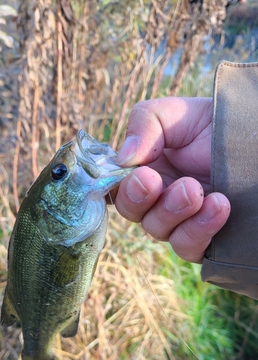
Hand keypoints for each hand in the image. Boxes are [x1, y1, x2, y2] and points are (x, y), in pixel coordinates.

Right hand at [114, 97, 230, 262]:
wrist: (255, 136)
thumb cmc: (214, 125)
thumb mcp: (175, 112)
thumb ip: (144, 123)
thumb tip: (123, 158)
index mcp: (143, 169)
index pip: (116, 186)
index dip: (118, 186)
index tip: (137, 174)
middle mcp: (156, 198)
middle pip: (132, 211)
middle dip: (140, 198)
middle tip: (155, 181)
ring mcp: (179, 220)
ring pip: (158, 230)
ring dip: (172, 210)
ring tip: (196, 190)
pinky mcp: (202, 238)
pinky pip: (188, 247)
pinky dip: (198, 229)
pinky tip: (218, 206)